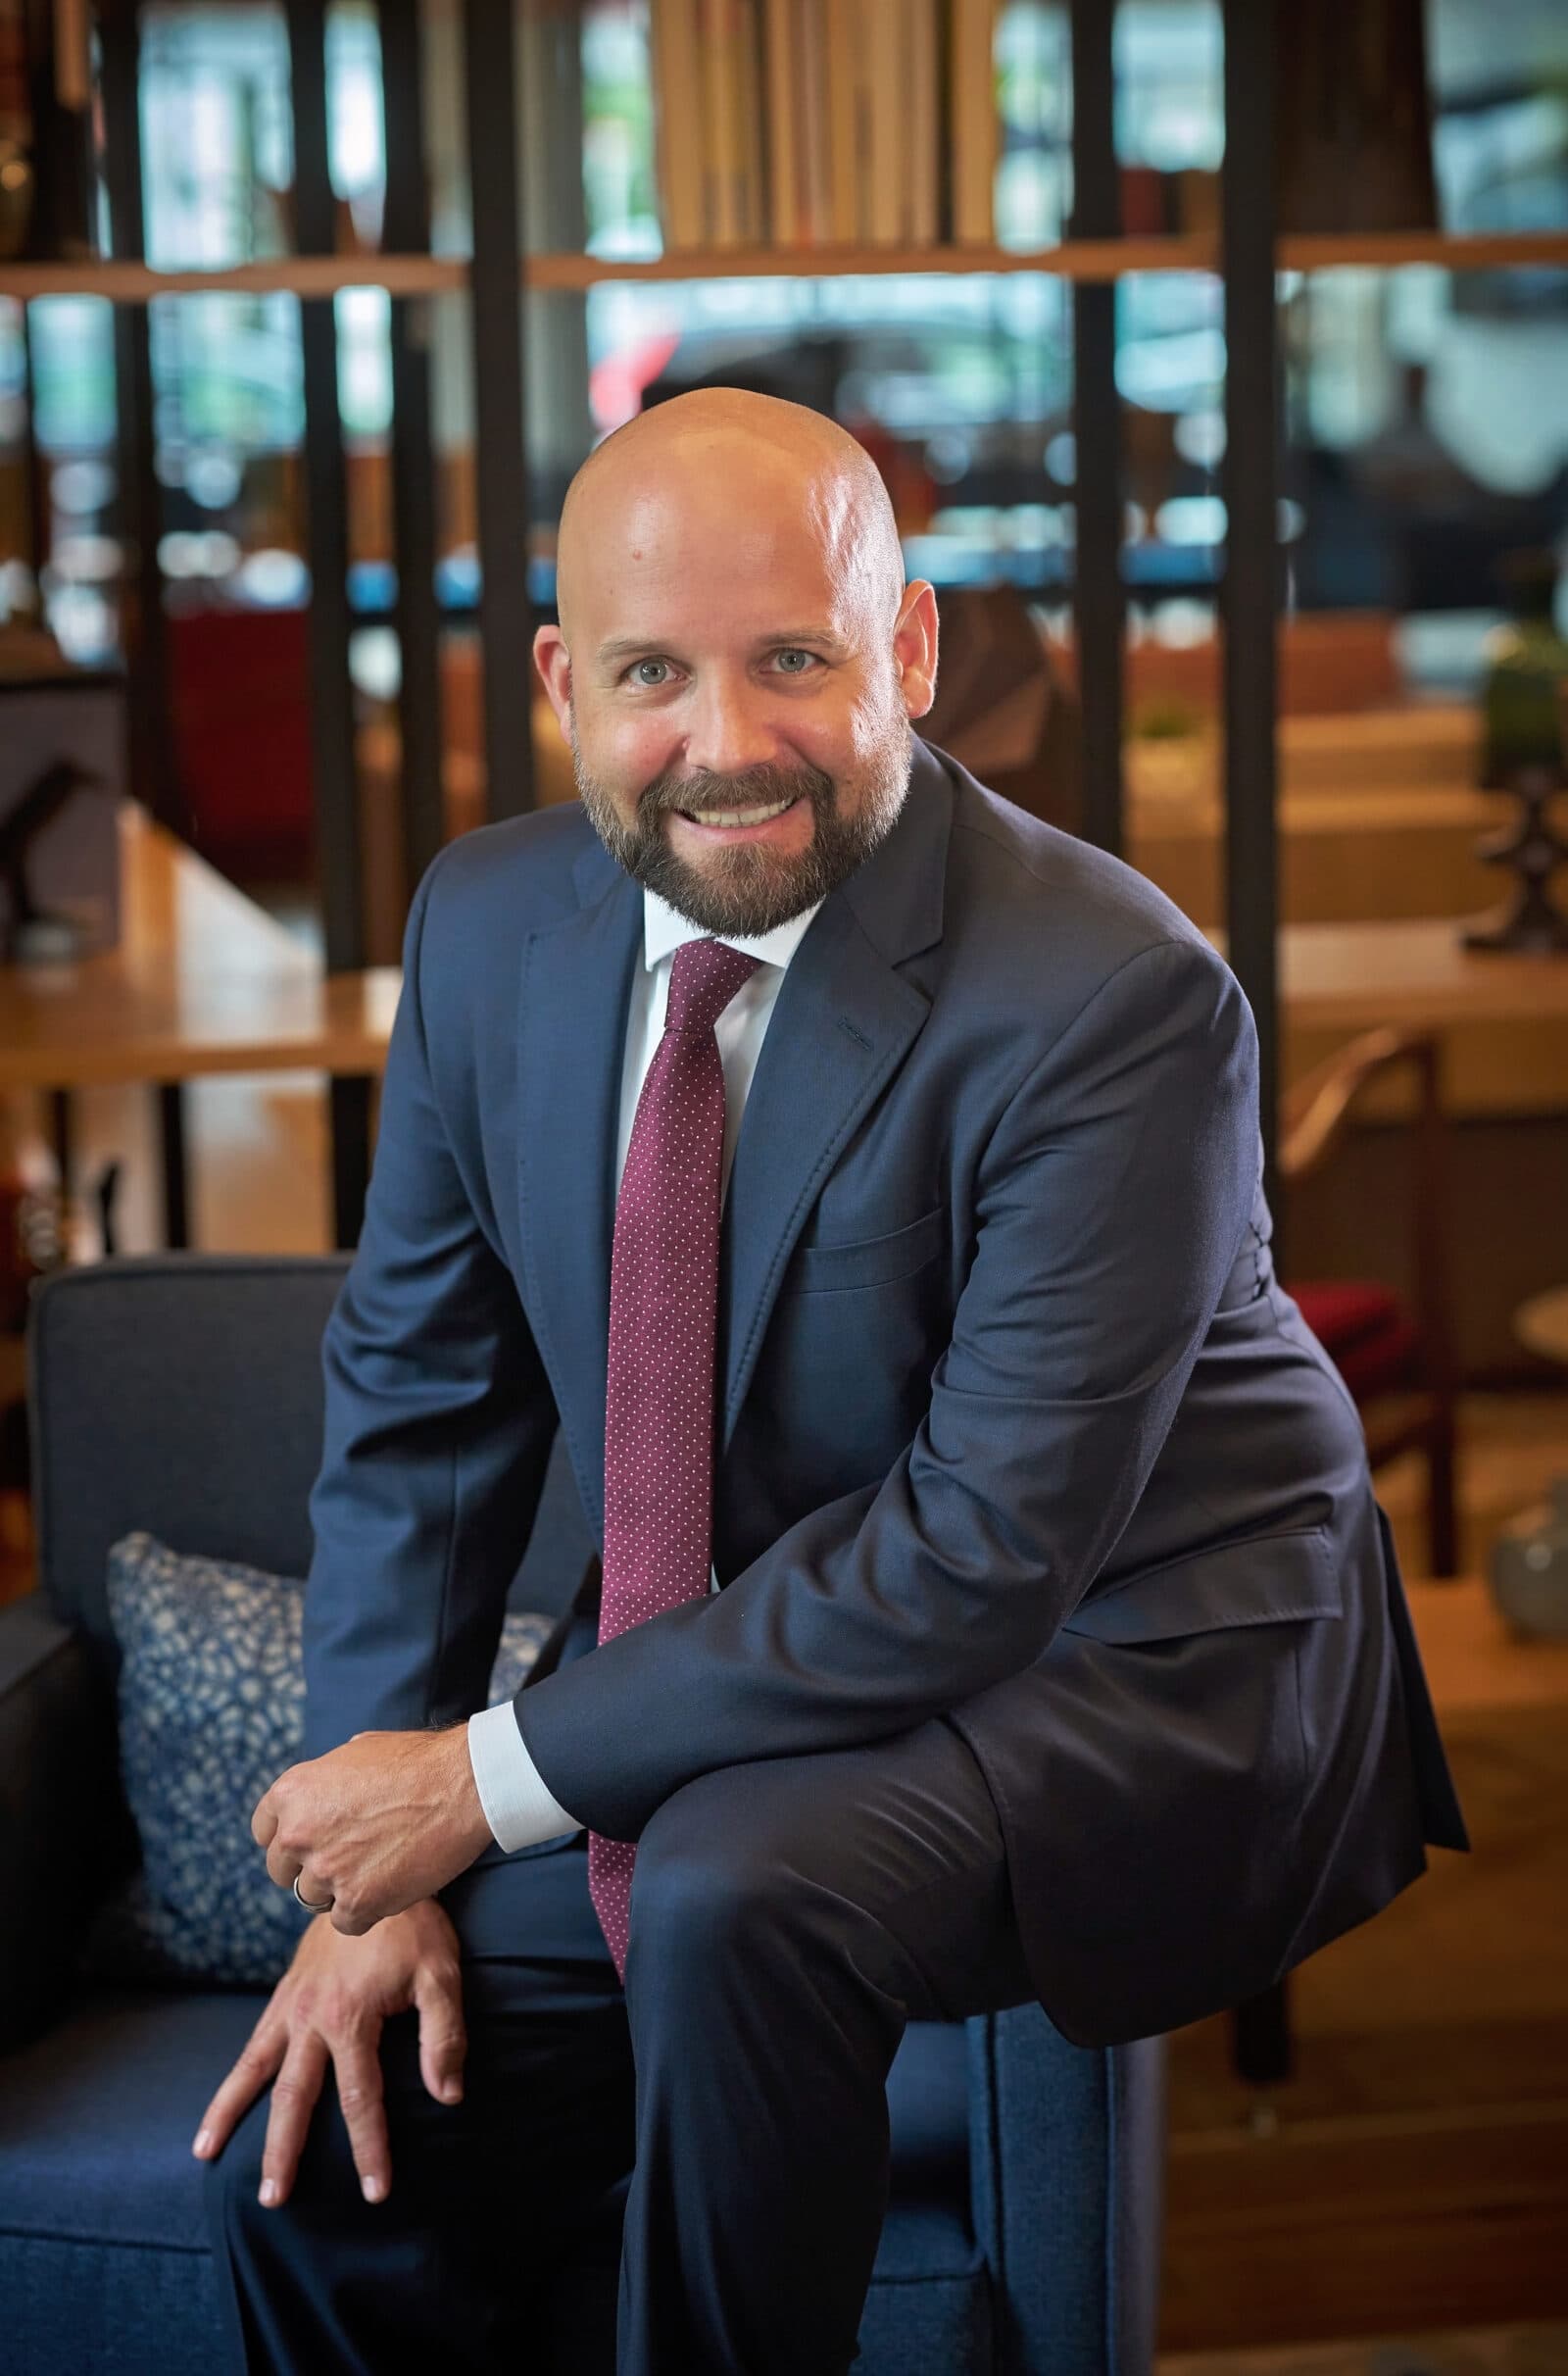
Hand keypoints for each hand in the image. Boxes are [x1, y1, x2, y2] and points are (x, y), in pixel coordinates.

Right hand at [190, 1898, 465, 2207]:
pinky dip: (232, 2078)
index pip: (360, 2098)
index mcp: (351, 2018)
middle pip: (294, 2097)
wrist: (375, 1872)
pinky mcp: (283, 1995)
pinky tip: (217, 2108)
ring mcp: (291, 2006)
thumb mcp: (441, 1974)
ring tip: (205, 2156)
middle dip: (284, 2152)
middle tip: (272, 2201)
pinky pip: (251, 2044)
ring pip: (254, 2070)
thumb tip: (446, 2096)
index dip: (369, 2147)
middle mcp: (312, 2018)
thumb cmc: (415, 1927)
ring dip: (231, 2114)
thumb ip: (444, 2036)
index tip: (374, 2190)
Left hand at [252, 1725, 494, 1935]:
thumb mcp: (355, 1752)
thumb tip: (319, 1798)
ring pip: (313, 1899)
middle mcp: (298, 1832)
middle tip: (348, 1858)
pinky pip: (344, 1922)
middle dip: (310, 1867)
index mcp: (292, 1792)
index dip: (288, 1838)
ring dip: (339, 1890)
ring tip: (377, 1868)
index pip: (264, 1832)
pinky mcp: (356, 1901)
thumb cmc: (417, 1761)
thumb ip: (325, 1782)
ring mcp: (326, 1870)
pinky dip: (365, 1911)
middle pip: (282, 1871)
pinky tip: (390, 1887)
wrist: (462, 1783)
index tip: (311, 1841)